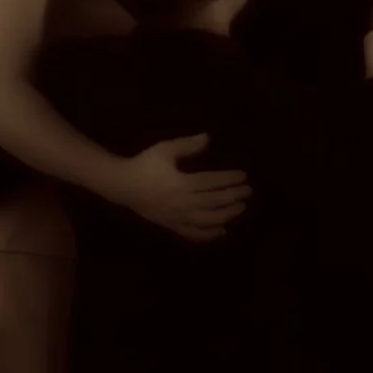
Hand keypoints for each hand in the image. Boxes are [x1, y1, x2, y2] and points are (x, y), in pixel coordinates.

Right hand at [113, 134, 251, 244]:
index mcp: (182, 183)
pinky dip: (210, 234)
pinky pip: (195, 234)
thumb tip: (208, 138)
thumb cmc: (145, 164)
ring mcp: (179, 217)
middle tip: (248, 192)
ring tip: (240, 208)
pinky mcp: (174, 226)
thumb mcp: (164, 149)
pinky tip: (222, 230)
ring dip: (227, 214)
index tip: (243, 176)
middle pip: (214, 202)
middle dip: (233, 196)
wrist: (124, 185)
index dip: (229, 179)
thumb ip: (187, 145)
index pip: (212, 182)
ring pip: (209, 220)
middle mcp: (184, 203)